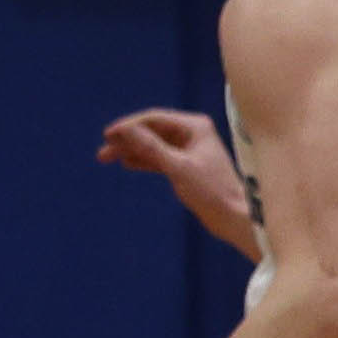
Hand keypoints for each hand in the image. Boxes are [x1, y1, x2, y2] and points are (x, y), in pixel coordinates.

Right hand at [99, 106, 234, 198]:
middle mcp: (192, 134)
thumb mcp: (178, 168)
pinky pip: (159, 158)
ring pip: (153, 145)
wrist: (234, 217)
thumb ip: (151, 147)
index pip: (154, 119)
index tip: (108, 136)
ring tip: (107, 158)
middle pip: (151, 131)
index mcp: (195, 127)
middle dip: (126, 140)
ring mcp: (189, 149)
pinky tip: (127, 163)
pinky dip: (143, 160)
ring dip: (131, 150)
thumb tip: (126, 130)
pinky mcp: (187, 166)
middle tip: (103, 152)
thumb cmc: (212, 192)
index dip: (128, 126)